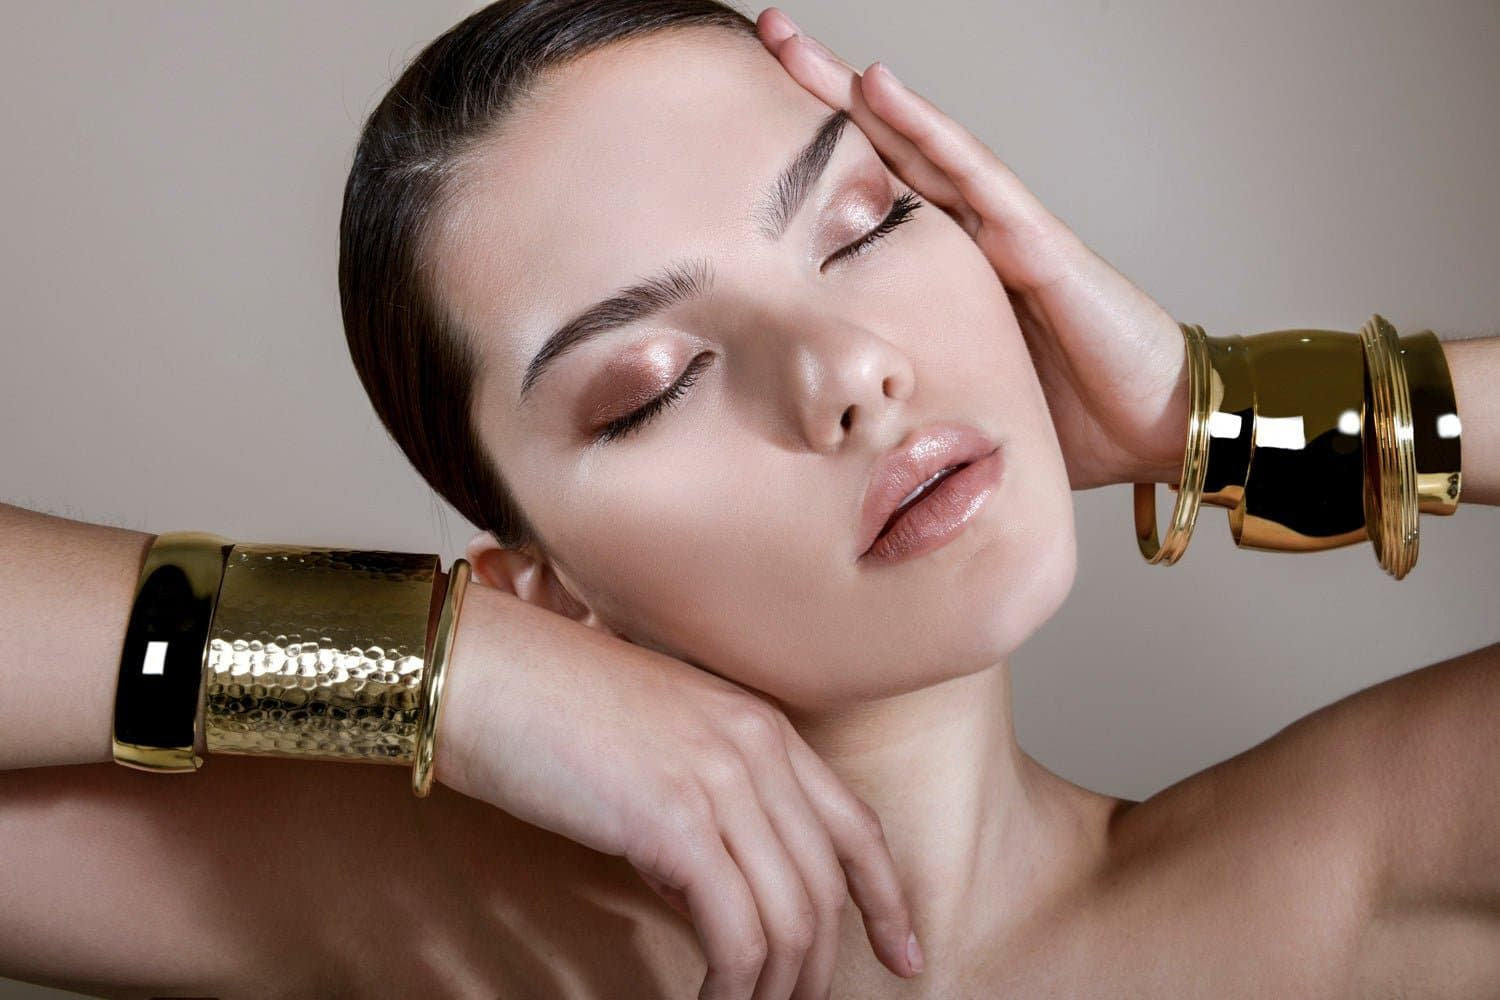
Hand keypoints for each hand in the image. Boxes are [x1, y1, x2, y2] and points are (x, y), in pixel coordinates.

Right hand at [433, 581, 922, 997]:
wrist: (479, 671)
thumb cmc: (545, 709)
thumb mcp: (655, 749)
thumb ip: (703, 806)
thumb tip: (711, 891)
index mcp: (759, 725)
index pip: (853, 826)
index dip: (886, 899)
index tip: (902, 954)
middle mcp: (756, 747)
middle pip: (827, 885)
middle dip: (819, 967)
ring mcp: (721, 780)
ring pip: (791, 919)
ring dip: (776, 989)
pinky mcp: (675, 821)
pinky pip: (737, 934)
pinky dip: (733, 988)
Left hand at [757, 7, 1190, 489]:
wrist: (1160, 426)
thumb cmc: (1070, 419)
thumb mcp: (957, 403)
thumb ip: (904, 392)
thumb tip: (832, 427)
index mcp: (946, 276)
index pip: (870, 203)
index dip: (815, 163)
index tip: (750, 135)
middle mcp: (971, 239)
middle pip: (885, 154)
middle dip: (823, 100)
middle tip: (767, 41)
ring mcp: (1004, 231)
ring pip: (918, 146)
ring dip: (857, 94)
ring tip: (796, 47)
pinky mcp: (1038, 242)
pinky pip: (974, 175)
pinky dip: (926, 128)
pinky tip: (880, 86)